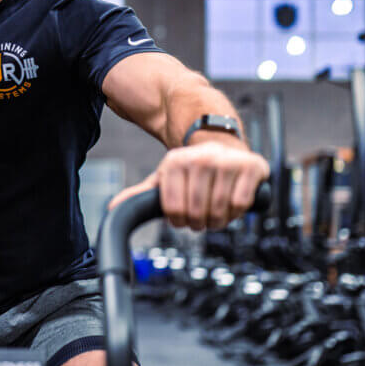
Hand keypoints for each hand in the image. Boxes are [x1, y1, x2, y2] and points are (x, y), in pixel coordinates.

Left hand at [108, 141, 269, 230]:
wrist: (221, 142)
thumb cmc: (191, 168)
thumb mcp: (164, 178)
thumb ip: (141, 194)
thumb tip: (113, 207)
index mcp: (175, 162)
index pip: (173, 211)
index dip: (179, 221)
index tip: (183, 217)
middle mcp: (200, 158)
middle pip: (197, 213)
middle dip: (199, 223)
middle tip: (202, 216)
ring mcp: (227, 161)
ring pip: (220, 211)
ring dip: (219, 220)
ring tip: (216, 210)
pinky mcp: (251, 166)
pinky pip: (240, 205)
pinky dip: (237, 212)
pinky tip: (232, 204)